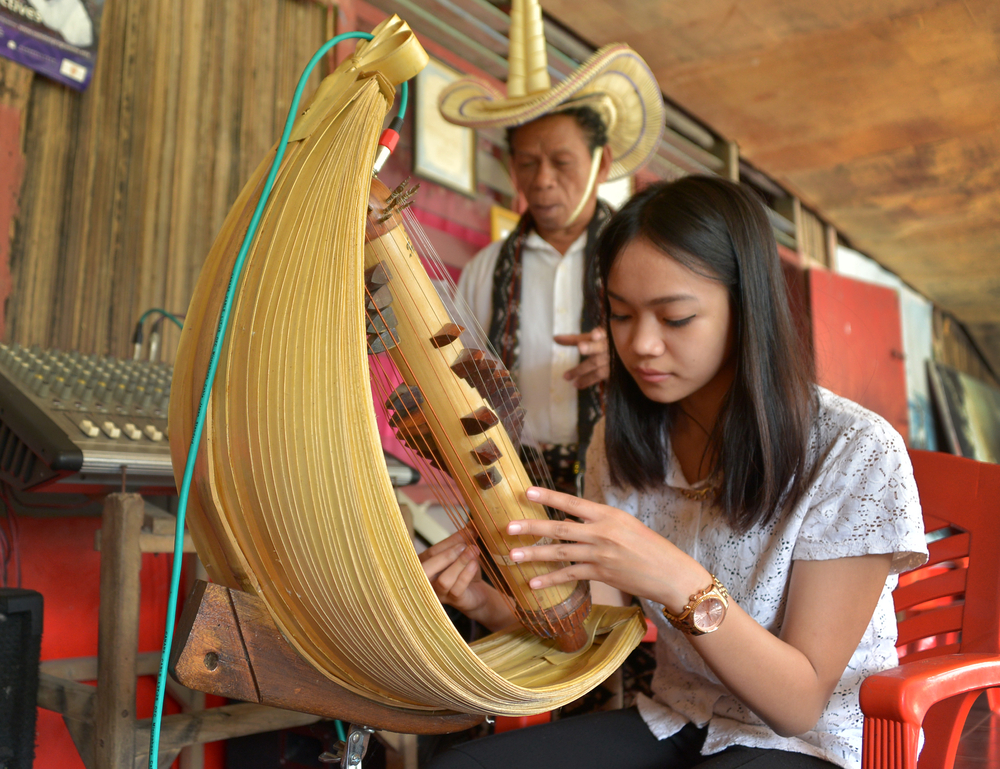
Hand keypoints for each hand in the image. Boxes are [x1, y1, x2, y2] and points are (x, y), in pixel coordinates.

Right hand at [418, 530, 514, 628]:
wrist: (477, 593)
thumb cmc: (464, 571)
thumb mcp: (462, 553)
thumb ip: (464, 539)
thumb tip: (472, 521)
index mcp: (425, 567)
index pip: (431, 553)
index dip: (449, 542)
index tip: (466, 531)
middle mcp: (427, 582)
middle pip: (427, 568)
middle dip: (447, 554)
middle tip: (465, 545)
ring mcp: (438, 594)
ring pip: (443, 580)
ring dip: (459, 563)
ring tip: (473, 552)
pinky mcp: (453, 601)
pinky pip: (456, 589)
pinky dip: (466, 574)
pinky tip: (475, 564)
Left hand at [506, 486, 710, 612]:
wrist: (671, 574)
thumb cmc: (650, 547)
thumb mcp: (626, 524)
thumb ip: (600, 521)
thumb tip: (574, 517)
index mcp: (608, 514)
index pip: (572, 502)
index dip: (548, 496)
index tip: (526, 491)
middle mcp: (602, 532)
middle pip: (559, 527)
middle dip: (531, 527)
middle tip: (508, 526)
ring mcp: (600, 554)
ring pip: (560, 552)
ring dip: (533, 554)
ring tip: (511, 555)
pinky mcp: (601, 574)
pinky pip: (569, 575)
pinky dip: (550, 578)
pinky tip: (533, 582)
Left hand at [554, 328, 608, 388]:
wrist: (623, 355)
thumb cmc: (602, 344)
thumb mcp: (591, 339)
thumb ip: (574, 339)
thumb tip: (554, 338)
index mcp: (604, 336)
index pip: (600, 333)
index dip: (598, 333)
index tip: (595, 334)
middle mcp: (608, 348)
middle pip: (599, 348)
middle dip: (590, 347)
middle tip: (581, 347)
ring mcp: (611, 361)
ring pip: (597, 366)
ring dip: (582, 372)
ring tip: (566, 377)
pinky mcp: (612, 373)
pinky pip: (599, 377)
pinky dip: (588, 381)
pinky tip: (578, 385)